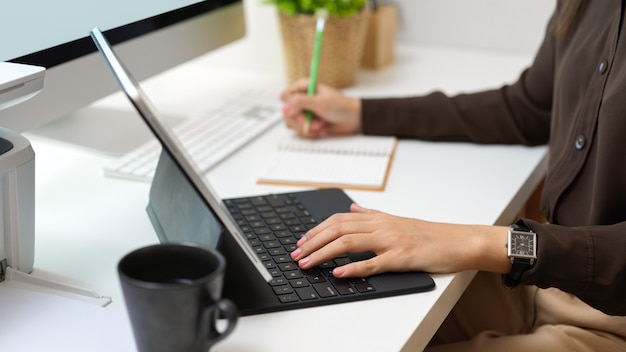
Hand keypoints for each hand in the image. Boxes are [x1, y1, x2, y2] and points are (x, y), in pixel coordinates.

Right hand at [280, 78, 361, 137]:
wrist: (353, 119)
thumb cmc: (341, 106)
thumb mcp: (320, 102)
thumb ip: (300, 103)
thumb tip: (284, 108)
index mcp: (303, 88)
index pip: (285, 96)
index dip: (291, 106)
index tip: (301, 111)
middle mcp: (301, 100)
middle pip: (286, 113)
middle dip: (301, 120)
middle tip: (314, 121)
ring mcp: (304, 112)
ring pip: (291, 124)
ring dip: (307, 128)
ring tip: (321, 124)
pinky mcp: (307, 124)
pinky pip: (299, 132)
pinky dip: (311, 133)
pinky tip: (321, 129)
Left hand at [290, 203, 510, 277]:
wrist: (458, 241)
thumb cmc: (428, 234)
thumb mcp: (397, 219)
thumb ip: (372, 213)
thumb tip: (353, 206)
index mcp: (378, 217)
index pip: (338, 219)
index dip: (316, 230)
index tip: (301, 241)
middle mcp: (381, 225)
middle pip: (338, 229)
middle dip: (312, 242)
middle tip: (296, 255)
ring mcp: (391, 240)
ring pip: (349, 242)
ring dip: (323, 253)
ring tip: (307, 264)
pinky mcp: (401, 258)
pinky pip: (372, 263)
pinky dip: (352, 267)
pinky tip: (338, 272)